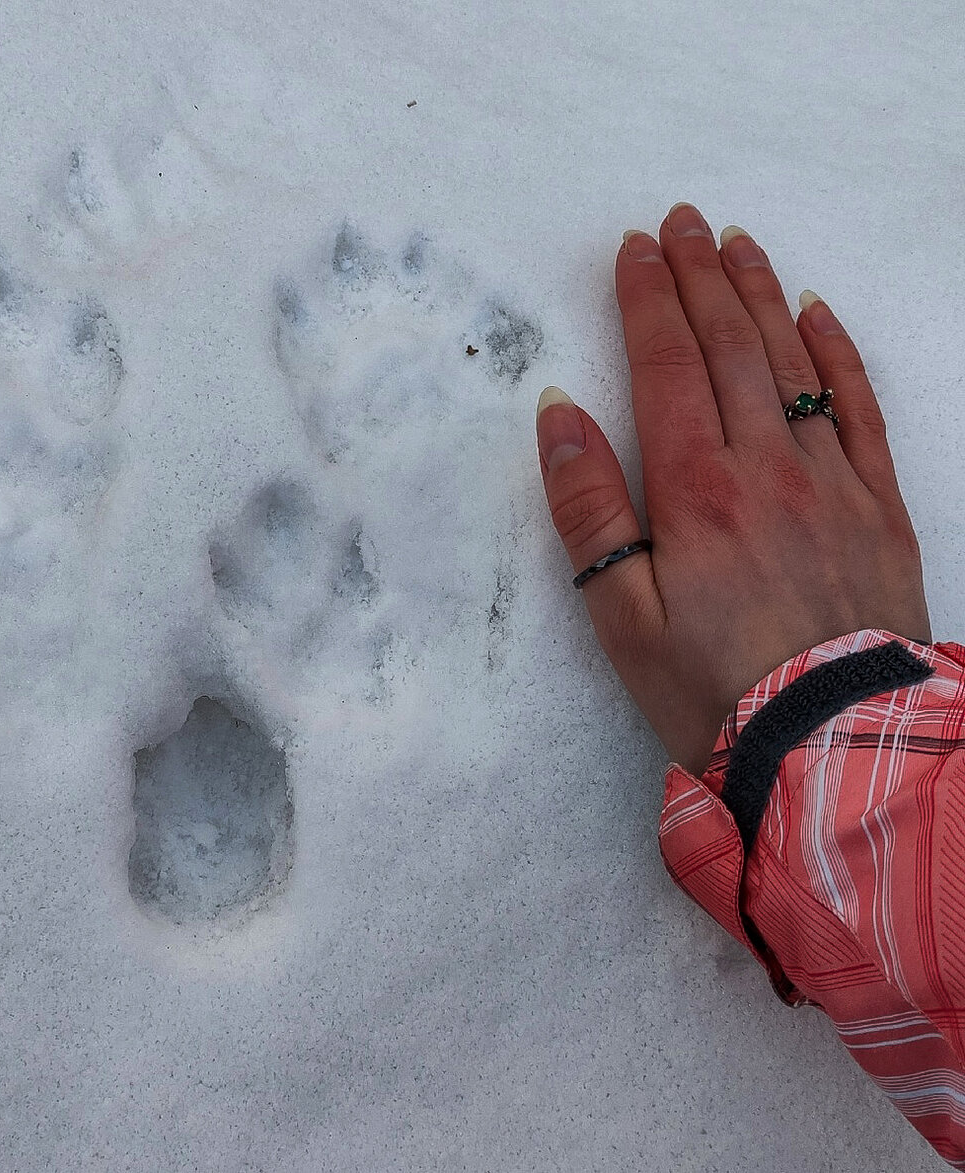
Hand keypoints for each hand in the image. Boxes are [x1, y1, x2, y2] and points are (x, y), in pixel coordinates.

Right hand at [536, 202, 932, 778]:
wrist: (828, 744)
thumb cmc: (709, 687)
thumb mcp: (618, 615)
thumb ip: (587, 512)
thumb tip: (560, 417)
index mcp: (695, 491)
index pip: (667, 367)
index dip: (648, 301)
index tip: (634, 250)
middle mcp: (765, 467)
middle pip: (729, 347)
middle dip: (700, 276)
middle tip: (683, 221)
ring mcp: (830, 480)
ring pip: (790, 362)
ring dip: (760, 295)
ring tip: (738, 242)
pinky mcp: (878, 504)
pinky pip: (859, 408)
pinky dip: (836, 352)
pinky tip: (816, 313)